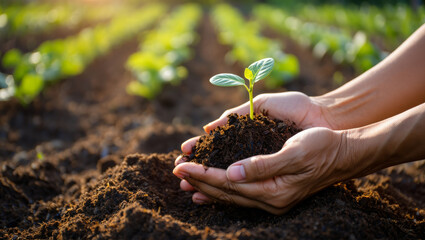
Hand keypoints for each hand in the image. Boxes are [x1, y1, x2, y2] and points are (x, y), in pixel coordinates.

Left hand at [173, 92, 343, 213]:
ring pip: (232, 196)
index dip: (203, 173)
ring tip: (187, 183)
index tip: (181, 165)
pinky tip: (213, 189)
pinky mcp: (275, 194)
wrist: (345, 154)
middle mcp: (271, 201)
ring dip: (208, 187)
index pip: (228, 183)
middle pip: (226, 192)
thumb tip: (232, 173)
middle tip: (175, 172)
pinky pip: (242, 195)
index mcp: (273, 191)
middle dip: (199, 181)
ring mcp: (273, 200)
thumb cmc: (321, 147)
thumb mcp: (294, 152)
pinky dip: (224, 190)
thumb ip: (263, 165)